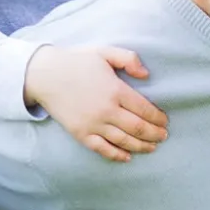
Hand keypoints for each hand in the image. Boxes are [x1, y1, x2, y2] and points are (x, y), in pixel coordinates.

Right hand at [23, 45, 167, 162]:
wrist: (45, 75)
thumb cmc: (76, 61)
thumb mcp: (104, 52)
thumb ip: (128, 59)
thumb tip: (146, 75)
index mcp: (115, 90)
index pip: (145, 109)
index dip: (158, 118)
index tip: (164, 121)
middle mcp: (106, 110)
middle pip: (138, 128)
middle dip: (155, 134)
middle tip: (163, 136)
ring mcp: (93, 124)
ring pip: (124, 141)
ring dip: (141, 146)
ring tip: (152, 147)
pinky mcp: (80, 133)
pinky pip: (102, 149)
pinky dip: (117, 155)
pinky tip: (127, 157)